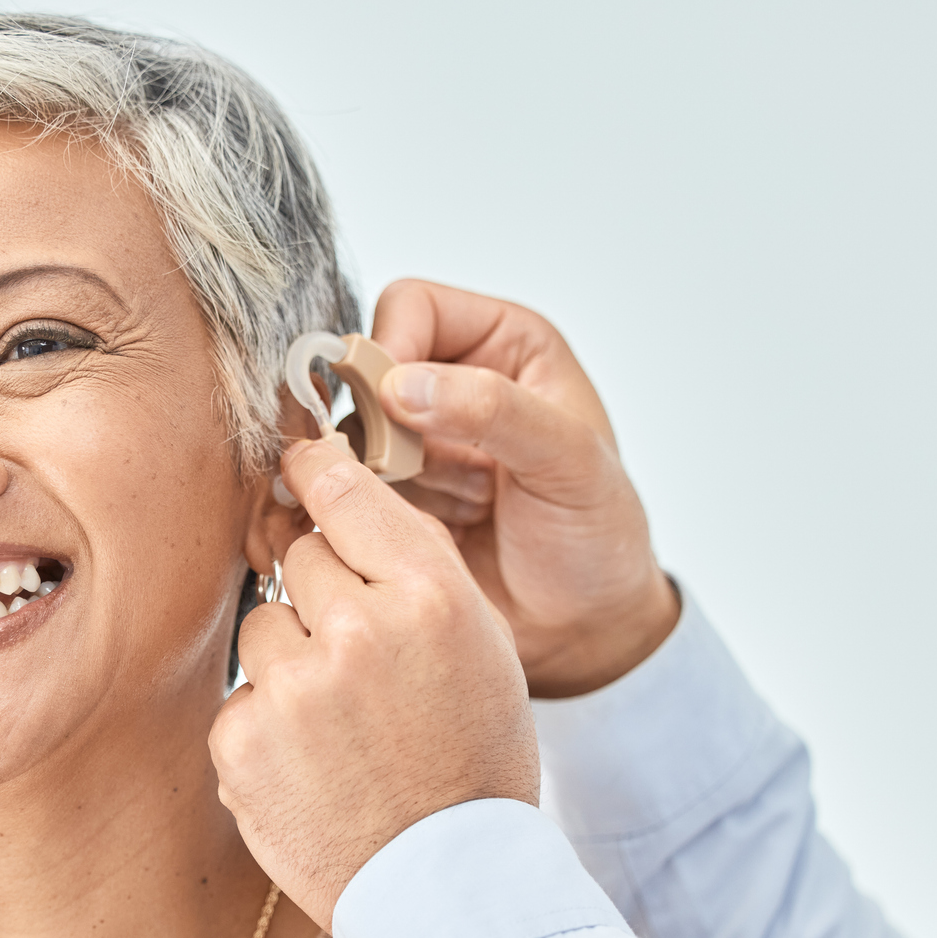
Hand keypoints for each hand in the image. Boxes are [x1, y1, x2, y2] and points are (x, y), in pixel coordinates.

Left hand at [210, 435, 539, 927]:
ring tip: (341, 727)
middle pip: (299, 559)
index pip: (348, 496)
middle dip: (319, 596)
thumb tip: (337, 501)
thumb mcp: (482, 648)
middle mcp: (360, 631)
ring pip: (264, 627)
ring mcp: (294, 687)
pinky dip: (267, 725)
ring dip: (291, 662)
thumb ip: (415, 571)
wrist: (446, 883)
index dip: (315, 473)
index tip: (298, 462)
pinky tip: (313, 765)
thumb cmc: (472, 762)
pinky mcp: (244, 740)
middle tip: (356, 659)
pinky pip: (242, 697)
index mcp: (432, 597)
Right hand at [368, 279, 677, 697]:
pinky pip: (337, 489)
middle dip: (371, 421)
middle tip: (399, 470)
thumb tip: (402, 385)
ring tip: (422, 511)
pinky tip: (398, 535)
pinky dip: (352, 511)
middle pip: (363, 370)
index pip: (412, 307)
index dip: (391, 348)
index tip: (392, 405)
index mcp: (503, 346)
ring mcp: (415, 445)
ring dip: (363, 474)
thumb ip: (494, 410)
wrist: (584, 630)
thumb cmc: (598, 540)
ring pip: (343, 432)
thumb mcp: (568, 463)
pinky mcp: (388, 501)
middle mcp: (451, 386)